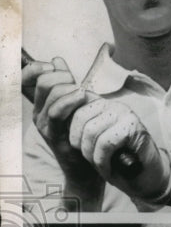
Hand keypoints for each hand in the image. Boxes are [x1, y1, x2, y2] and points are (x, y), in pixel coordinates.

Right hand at [29, 57, 103, 191]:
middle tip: (75, 83)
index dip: (39, 67)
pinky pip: (56, 112)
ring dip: (68, 87)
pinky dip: (69, 100)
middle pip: (41, 82)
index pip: (27, 77)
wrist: (87, 166)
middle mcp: (37, 113)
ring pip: (49, 94)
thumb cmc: (83, 133)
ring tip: (81, 91)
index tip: (56, 67)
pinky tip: (82, 96)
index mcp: (39, 104)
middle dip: (61, 76)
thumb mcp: (74, 105)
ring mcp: (43, 124)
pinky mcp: (53, 135)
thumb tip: (57, 60)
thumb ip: (65, 84)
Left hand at [68, 98, 170, 202]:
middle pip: (79, 117)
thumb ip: (78, 127)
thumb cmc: (117, 162)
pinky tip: (108, 170)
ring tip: (101, 165)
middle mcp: (113, 105)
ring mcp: (125, 114)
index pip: (72, 103)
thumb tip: (56, 117)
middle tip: (90, 159)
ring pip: (91, 131)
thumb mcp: (92, 142)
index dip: (68, 129)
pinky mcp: (133, 128)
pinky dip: (102, 161)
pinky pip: (105, 143)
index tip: (77, 148)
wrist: (147, 179)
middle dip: (79, 144)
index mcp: (101, 104)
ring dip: (91, 155)